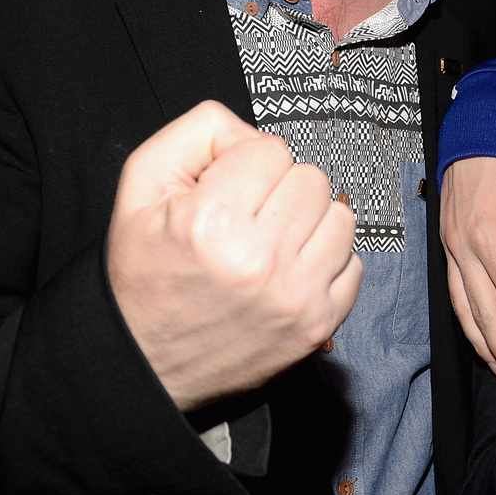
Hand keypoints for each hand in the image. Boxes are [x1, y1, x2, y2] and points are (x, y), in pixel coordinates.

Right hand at [106, 101, 361, 411]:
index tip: (225, 190)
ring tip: (271, 241)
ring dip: (309, 222)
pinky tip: (289, 270)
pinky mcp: (317, 325)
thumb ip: (199, 133)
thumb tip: (256, 134)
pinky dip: (326, 262)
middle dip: (280, 189)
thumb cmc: (143, 274)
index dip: (245, 164)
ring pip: (340, 217)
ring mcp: (295, 296)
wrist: (145, 360)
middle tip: (248, 217)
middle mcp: (259, 261)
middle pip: (311, 179)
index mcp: (211, 223)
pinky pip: (353, 264)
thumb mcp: (142, 185)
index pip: (270, 150)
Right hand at [441, 157, 495, 397]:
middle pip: (482, 313)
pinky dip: (468, 324)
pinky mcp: (447, 250)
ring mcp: (450, 251)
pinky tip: (482, 341)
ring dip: (481, 345)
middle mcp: (463, 249)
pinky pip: (454, 297)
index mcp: (489, 235)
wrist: (476, 135)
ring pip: (462, 311)